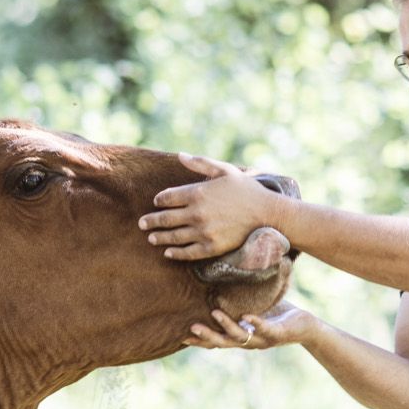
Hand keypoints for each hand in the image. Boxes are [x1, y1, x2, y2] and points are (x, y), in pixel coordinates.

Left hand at [141, 154, 282, 260]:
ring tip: (151, 238)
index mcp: (197, 192)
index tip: (156, 202)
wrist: (267, 213)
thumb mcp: (224, 170)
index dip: (159, 200)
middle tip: (142, 223)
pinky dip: (175, 253)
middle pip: (165, 218)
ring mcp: (203, 232)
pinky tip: (168, 253)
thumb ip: (200, 163)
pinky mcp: (212, 247)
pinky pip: (188, 252)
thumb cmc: (246, 189)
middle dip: (151, 221)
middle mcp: (196, 213)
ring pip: (173, 236)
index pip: (167, 198)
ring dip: (159, 237)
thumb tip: (180, 155)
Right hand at [183, 302, 317, 351]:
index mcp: (241, 336)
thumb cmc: (277, 315)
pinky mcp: (277, 334)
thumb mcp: (254, 308)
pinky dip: (254, 323)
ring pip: (241, 337)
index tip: (181, 336)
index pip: (216, 341)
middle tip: (190, 330)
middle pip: (223, 343)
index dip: (200, 341)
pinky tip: (246, 316)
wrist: (305, 327)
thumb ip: (238, 301)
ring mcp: (262, 339)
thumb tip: (220, 281)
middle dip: (207, 337)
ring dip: (227, 326)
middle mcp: (249, 342)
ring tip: (214, 313)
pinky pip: (264, 330)